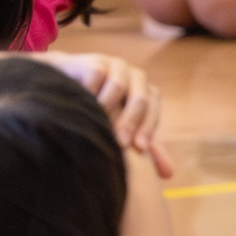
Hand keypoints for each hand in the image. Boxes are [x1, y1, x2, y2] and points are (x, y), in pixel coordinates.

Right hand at [42, 52, 175, 175]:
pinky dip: (91, 91)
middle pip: (140, 98)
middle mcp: (135, 78)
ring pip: (120, 85)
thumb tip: (168, 174)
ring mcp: (116, 66)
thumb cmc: (100, 113)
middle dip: (131, 122)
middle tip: (120, 142)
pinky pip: (97, 74)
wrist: (66, 88)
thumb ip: (145, 148)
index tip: (140, 149)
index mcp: (146, 93)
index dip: (148, 128)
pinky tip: (82, 106)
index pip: (153, 109)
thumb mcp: (123, 130)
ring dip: (109, 107)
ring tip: (98, 125)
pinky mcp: (95, 61)